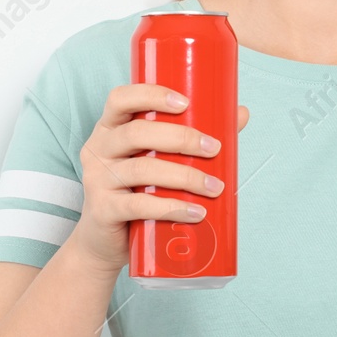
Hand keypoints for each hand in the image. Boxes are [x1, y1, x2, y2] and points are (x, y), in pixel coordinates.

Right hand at [65, 84, 249, 276]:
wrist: (105, 241)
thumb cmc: (137, 191)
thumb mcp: (157, 159)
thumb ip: (194, 136)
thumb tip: (240, 114)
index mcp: (110, 129)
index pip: (120, 99)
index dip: (151, 95)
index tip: (185, 102)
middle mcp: (98, 149)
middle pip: (137, 132)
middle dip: (181, 138)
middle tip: (214, 149)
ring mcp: (97, 180)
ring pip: (142, 170)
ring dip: (185, 177)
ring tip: (215, 187)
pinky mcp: (102, 210)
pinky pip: (138, 205)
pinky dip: (172, 207)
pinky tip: (196, 212)